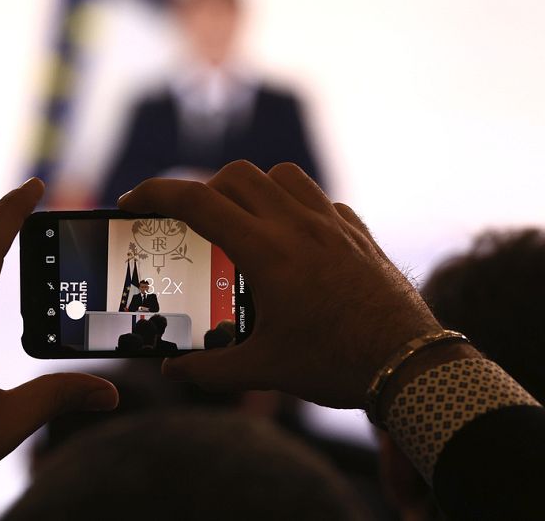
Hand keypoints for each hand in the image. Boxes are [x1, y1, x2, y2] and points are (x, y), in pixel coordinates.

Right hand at [118, 160, 440, 408]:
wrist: (412, 364)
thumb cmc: (337, 365)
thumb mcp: (265, 369)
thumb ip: (209, 368)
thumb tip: (171, 369)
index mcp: (268, 252)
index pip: (197, 202)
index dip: (156, 193)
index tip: (133, 199)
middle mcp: (299, 225)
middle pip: (235, 176)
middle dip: (201, 188)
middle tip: (188, 220)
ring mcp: (333, 222)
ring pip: (280, 174)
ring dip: (250, 187)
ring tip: (239, 219)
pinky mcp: (357, 230)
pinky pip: (318, 197)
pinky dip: (292, 203)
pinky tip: (290, 236)